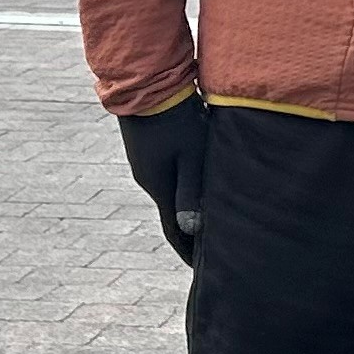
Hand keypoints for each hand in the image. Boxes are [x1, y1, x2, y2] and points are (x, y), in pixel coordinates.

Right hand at [119, 93, 208, 263]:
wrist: (144, 82)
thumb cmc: (175, 119)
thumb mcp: (190, 155)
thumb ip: (191, 191)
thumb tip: (192, 230)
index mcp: (159, 186)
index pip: (173, 230)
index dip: (187, 251)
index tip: (201, 271)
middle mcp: (149, 179)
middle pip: (172, 212)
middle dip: (189, 232)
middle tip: (210, 248)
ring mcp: (146, 162)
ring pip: (171, 190)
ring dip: (187, 206)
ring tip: (208, 217)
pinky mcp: (149, 147)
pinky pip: (169, 173)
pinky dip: (183, 185)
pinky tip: (196, 181)